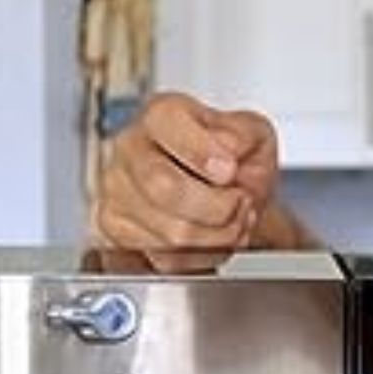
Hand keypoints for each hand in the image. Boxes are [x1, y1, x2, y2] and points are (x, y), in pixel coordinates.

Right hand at [93, 92, 303, 251]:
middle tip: (240, 204)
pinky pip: (167, 258)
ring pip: (171, 232)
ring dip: (217, 236)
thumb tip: (228, 151)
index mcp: (160, 115)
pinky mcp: (118, 233)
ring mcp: (118, 193)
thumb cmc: (231, 163)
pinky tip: (214, 240)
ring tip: (234, 224)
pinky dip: (204, 256)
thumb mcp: (254, 134)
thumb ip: (245, 137)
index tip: (229, 170)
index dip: (203, 154)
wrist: (226, 199)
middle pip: (164, 187)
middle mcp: (130, 150)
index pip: (168, 128)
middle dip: (217, 206)